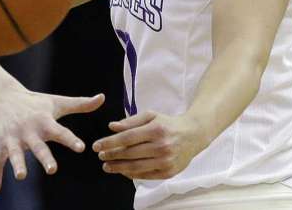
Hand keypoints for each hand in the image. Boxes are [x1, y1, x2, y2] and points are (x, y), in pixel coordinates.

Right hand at [0, 88, 104, 193]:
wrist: (1, 97)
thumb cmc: (35, 103)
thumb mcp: (57, 103)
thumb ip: (80, 104)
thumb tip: (103, 98)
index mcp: (44, 121)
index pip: (60, 131)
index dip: (70, 139)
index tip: (81, 148)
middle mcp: (28, 130)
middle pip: (37, 146)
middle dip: (44, 157)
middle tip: (53, 169)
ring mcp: (11, 138)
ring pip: (14, 153)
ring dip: (18, 164)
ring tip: (21, 176)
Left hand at [92, 111, 207, 179]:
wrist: (193, 135)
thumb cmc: (168, 124)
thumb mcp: (151, 116)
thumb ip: (130, 121)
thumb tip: (111, 126)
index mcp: (156, 130)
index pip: (127, 138)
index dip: (109, 143)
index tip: (97, 146)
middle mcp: (161, 147)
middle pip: (129, 153)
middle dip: (111, 155)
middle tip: (100, 156)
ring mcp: (166, 161)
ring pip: (136, 167)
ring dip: (118, 167)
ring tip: (107, 166)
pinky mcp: (168, 172)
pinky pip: (145, 175)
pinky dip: (131, 174)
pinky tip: (122, 171)